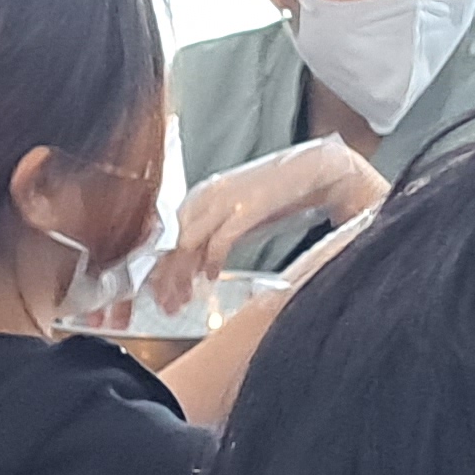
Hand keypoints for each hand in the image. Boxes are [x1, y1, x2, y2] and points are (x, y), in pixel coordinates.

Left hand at [156, 136, 386, 310]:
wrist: (316, 170)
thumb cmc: (278, 196)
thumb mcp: (235, 219)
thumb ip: (212, 239)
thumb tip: (195, 269)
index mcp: (201, 196)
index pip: (165, 235)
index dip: (158, 267)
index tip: (157, 293)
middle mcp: (206, 195)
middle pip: (169, 242)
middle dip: (164, 279)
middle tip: (166, 305)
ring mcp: (224, 200)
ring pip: (185, 244)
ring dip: (181, 277)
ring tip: (182, 299)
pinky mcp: (246, 207)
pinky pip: (218, 241)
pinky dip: (211, 263)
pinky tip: (211, 278)